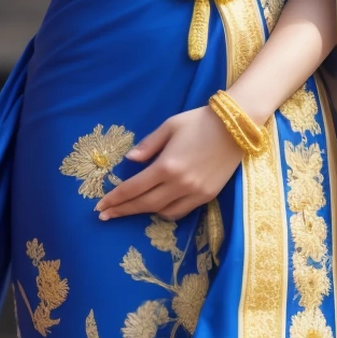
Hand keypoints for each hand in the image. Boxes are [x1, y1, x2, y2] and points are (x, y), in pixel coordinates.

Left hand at [98, 105, 243, 222]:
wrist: (236, 127)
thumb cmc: (199, 122)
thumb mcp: (169, 126)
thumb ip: (147, 145)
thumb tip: (129, 161)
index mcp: (166, 165)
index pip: (133, 188)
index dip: (115, 199)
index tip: (100, 206)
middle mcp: (179, 183)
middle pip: (144, 204)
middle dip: (122, 211)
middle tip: (105, 216)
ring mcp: (195, 192)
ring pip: (162, 212)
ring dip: (144, 212)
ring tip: (130, 209)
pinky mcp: (208, 196)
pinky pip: (181, 212)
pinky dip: (165, 212)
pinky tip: (157, 207)